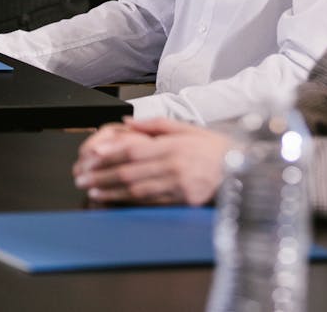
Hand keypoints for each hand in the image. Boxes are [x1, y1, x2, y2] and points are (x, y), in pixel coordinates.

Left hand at [72, 117, 230, 205]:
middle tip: (83, 178)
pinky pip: (151, 202)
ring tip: (93, 191)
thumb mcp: (187, 127)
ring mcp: (178, 186)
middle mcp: (174, 166)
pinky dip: (130, 202)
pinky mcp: (183, 201)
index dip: (109, 155)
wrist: (243, 167)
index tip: (90, 158)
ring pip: (137, 190)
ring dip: (111, 191)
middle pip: (130, 172)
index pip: (133, 150)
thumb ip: (155, 125)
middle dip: (103, 176)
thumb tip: (126, 123)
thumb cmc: (214, 147)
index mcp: (174, 145)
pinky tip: (116, 201)